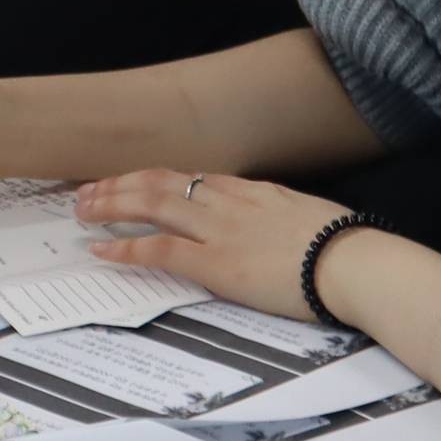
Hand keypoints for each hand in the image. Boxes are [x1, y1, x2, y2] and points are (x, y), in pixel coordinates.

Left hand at [81, 169, 355, 317]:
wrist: (357, 263)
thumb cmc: (344, 246)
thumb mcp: (306, 215)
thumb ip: (277, 213)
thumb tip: (270, 223)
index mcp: (252, 189)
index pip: (190, 177)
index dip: (153, 178)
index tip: (130, 182)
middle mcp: (229, 200)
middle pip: (160, 181)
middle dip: (120, 184)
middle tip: (88, 191)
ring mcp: (219, 229)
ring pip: (150, 204)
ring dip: (111, 205)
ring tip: (83, 211)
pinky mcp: (216, 262)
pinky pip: (159, 249)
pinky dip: (125, 246)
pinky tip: (102, 249)